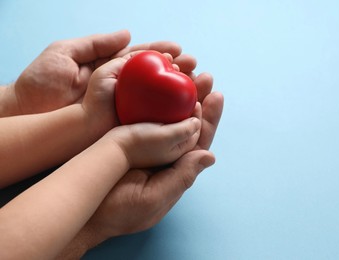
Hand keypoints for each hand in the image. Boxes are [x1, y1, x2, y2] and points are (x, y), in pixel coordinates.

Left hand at [9, 30, 194, 115]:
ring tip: (196, 85)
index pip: (141, 58)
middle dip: (176, 72)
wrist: (30, 114)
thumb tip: (127, 34)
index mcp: (108, 68)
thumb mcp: (66, 52)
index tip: (179, 51)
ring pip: (154, 98)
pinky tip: (181, 109)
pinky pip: (144, 117)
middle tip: (195, 68)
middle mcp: (119, 87)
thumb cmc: (43, 81)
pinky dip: (164, 113)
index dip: (161, 53)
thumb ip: (97, 43)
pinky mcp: (118, 122)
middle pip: (154, 78)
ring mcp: (120, 105)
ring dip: (176, 92)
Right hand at [57, 74, 223, 258]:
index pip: (199, 143)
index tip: (216, 96)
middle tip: (205, 77)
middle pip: (188, 125)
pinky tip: (159, 85)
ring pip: (169, 117)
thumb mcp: (153, 198)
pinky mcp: (128, 140)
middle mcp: (164, 158)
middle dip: (198, 100)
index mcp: (174, 171)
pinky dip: (156, 99)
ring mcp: (147, 148)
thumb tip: (210, 156)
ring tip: (187, 73)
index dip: (209, 121)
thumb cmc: (116, 210)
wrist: (80, 205)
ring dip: (179, 96)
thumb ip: (182, 177)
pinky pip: (148, 116)